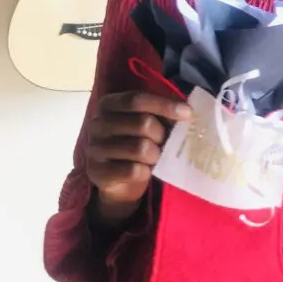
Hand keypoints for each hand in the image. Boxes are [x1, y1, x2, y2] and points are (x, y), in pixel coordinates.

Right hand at [86, 91, 191, 227]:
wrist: (119, 182)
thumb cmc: (137, 144)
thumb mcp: (147, 124)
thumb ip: (161, 114)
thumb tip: (187, 111)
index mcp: (108, 105)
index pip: (137, 99)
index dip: (164, 105)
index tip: (187, 113)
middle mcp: (97, 124)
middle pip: (142, 123)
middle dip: (162, 135)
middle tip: (165, 142)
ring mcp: (94, 149)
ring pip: (140, 148)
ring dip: (155, 155)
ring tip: (154, 157)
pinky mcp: (97, 172)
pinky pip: (132, 171)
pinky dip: (145, 172)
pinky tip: (144, 171)